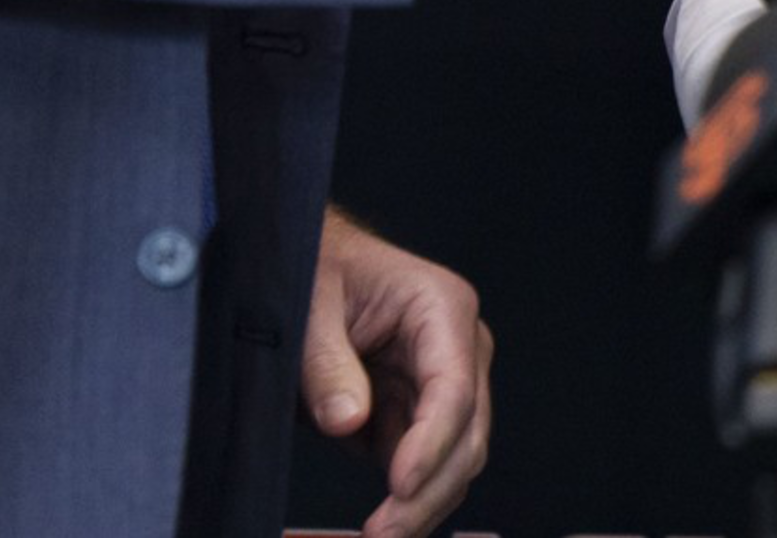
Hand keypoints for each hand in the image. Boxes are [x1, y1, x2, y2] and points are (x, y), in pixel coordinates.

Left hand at [301, 209, 492, 537]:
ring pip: (456, 459)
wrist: (314, 265)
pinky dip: (410, 499)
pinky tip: (384, 524)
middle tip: (384, 533)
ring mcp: (446, 382)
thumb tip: (348, 422)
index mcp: (441, 307)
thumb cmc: (318, 269)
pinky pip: (428, 465)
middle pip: (467, 434)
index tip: (398, 487)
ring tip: (380, 536)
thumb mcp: (309, 305)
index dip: (431, 444)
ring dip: (423, 504)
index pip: (452, 389)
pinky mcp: (421, 413)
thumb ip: (326, 363)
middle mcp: (458, 347)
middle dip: (430, 491)